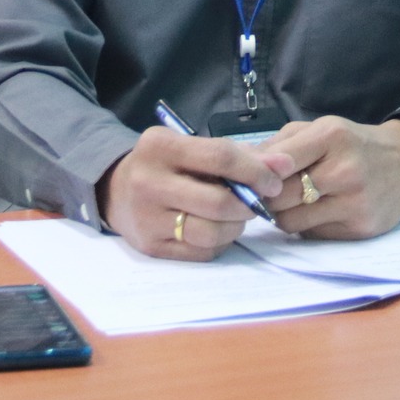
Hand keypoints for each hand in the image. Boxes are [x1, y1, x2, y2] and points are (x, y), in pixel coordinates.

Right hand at [97, 127, 295, 261]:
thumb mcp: (192, 146)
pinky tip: (216, 229)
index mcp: (161, 146)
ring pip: (211, 232)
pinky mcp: (150, 247)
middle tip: (257, 203)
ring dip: (236, 226)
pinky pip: (201, 253)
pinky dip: (219, 243)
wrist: (115, 189)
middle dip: (249, 205)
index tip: (274, 180)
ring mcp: (146, 218)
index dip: (255, 171)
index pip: (220, 157)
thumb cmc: (166, 164)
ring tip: (237, 216)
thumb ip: (237, 155)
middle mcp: (148, 182)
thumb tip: (283, 166)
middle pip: (218, 202)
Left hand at [261, 116, 399, 239]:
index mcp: (331, 137)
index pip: (278, 162)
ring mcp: (355, 203)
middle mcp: (345, 170)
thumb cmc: (353, 144)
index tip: (249, 179)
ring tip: (294, 202)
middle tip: (268, 193)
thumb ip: (280, 145)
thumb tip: (240, 165)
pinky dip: (307, 226)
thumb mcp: (320, 130)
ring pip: (291, 222)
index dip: (257, 175)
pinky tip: (319, 211)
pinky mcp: (360, 229)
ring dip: (284, 215)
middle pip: (280, 197)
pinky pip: (312, 235)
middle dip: (267, 197)